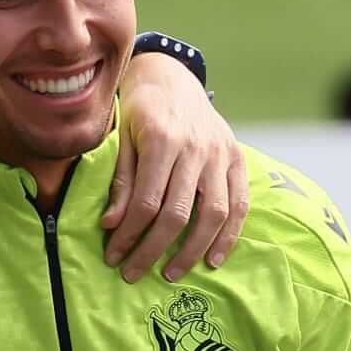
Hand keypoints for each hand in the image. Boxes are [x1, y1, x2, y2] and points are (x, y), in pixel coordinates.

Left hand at [103, 52, 248, 282]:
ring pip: (213, 213)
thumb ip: (121, 182)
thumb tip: (111, 225)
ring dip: (192, 251)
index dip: (129, 235)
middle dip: (153, 250)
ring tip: (171, 273)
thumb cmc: (140, 109)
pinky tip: (213, 259)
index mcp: (163, 140)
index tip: (114, 257)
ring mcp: (221, 154)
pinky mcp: (237, 158)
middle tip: (133, 274)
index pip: (147, 203)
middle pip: (178, 214)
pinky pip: (239, 203)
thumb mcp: (121, 138)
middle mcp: (197, 148)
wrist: (172, 76)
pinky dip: (229, 235)